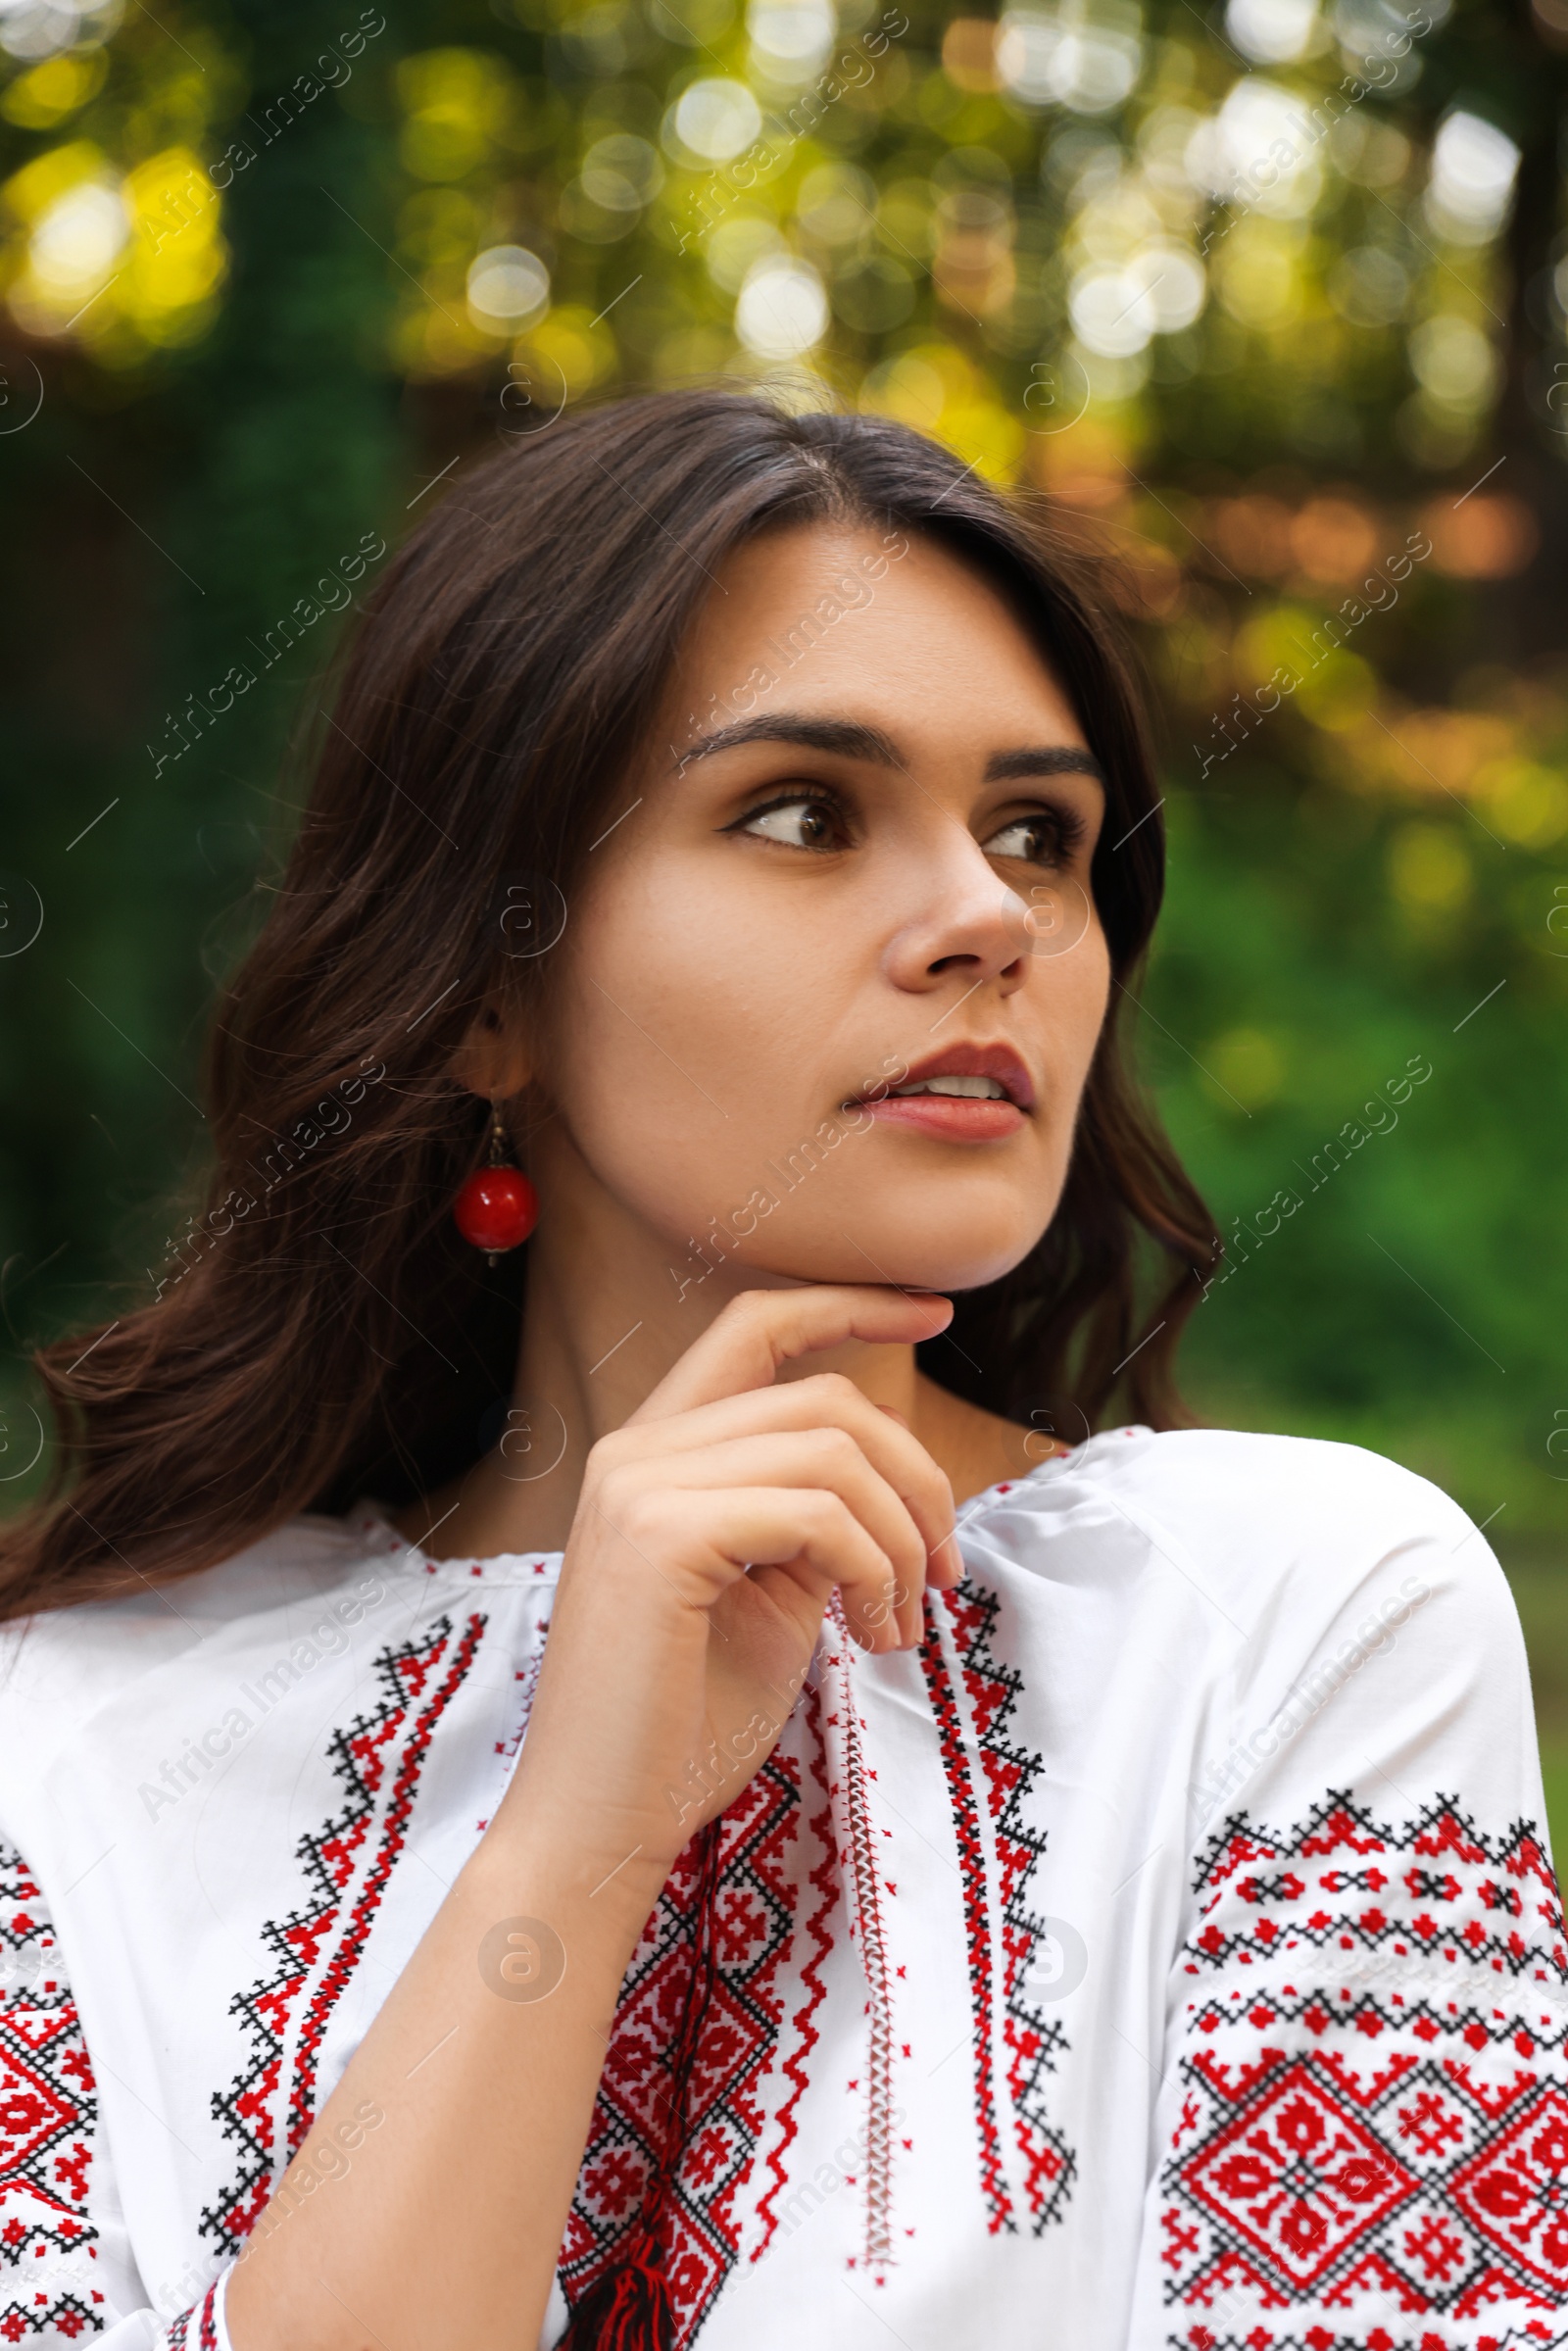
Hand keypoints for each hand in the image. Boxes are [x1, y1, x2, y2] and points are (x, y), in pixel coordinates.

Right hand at [498, 1286, 961, 1894]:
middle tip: (941, 1572)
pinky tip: (870, 1638)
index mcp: (653, 1452)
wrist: (603, 1823)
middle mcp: (636, 1449)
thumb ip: (816, 1516)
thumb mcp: (772, 1592)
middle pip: (824, 1398)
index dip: (849, 1306)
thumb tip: (892, 1467)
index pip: (754, 1325)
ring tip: (899, 1625)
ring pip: (834, 1451)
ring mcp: (640, 1486)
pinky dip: (872, 1571)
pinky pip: (820, 1513)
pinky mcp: (661, 1536)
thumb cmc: (685, 1724)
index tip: (934, 1311)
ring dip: (899, 1539)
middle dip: (914, 1477)